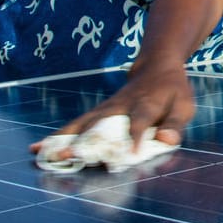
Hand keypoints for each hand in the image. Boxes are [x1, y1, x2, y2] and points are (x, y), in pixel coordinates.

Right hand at [29, 59, 191, 154]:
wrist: (155, 67)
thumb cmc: (172, 91)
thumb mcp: (184, 106)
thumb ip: (175, 124)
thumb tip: (167, 140)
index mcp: (145, 104)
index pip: (140, 121)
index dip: (136, 137)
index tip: (129, 155)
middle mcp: (120, 107)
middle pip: (100, 124)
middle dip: (84, 141)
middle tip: (67, 155)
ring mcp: (104, 110)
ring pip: (81, 126)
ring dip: (61, 140)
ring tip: (41, 154)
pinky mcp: (95, 114)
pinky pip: (75, 127)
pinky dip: (57, 137)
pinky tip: (38, 148)